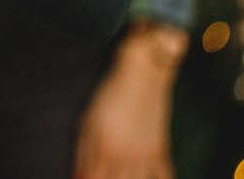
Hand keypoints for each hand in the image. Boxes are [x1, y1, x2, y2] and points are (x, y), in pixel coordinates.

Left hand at [74, 24, 182, 178]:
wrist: (143, 75)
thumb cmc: (111, 95)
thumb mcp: (88, 121)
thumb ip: (84, 153)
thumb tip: (77, 176)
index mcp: (106, 151)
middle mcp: (129, 159)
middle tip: (104, 173)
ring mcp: (147, 158)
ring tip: (122, 175)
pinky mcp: (162, 152)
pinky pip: (166, 178)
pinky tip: (145, 177)